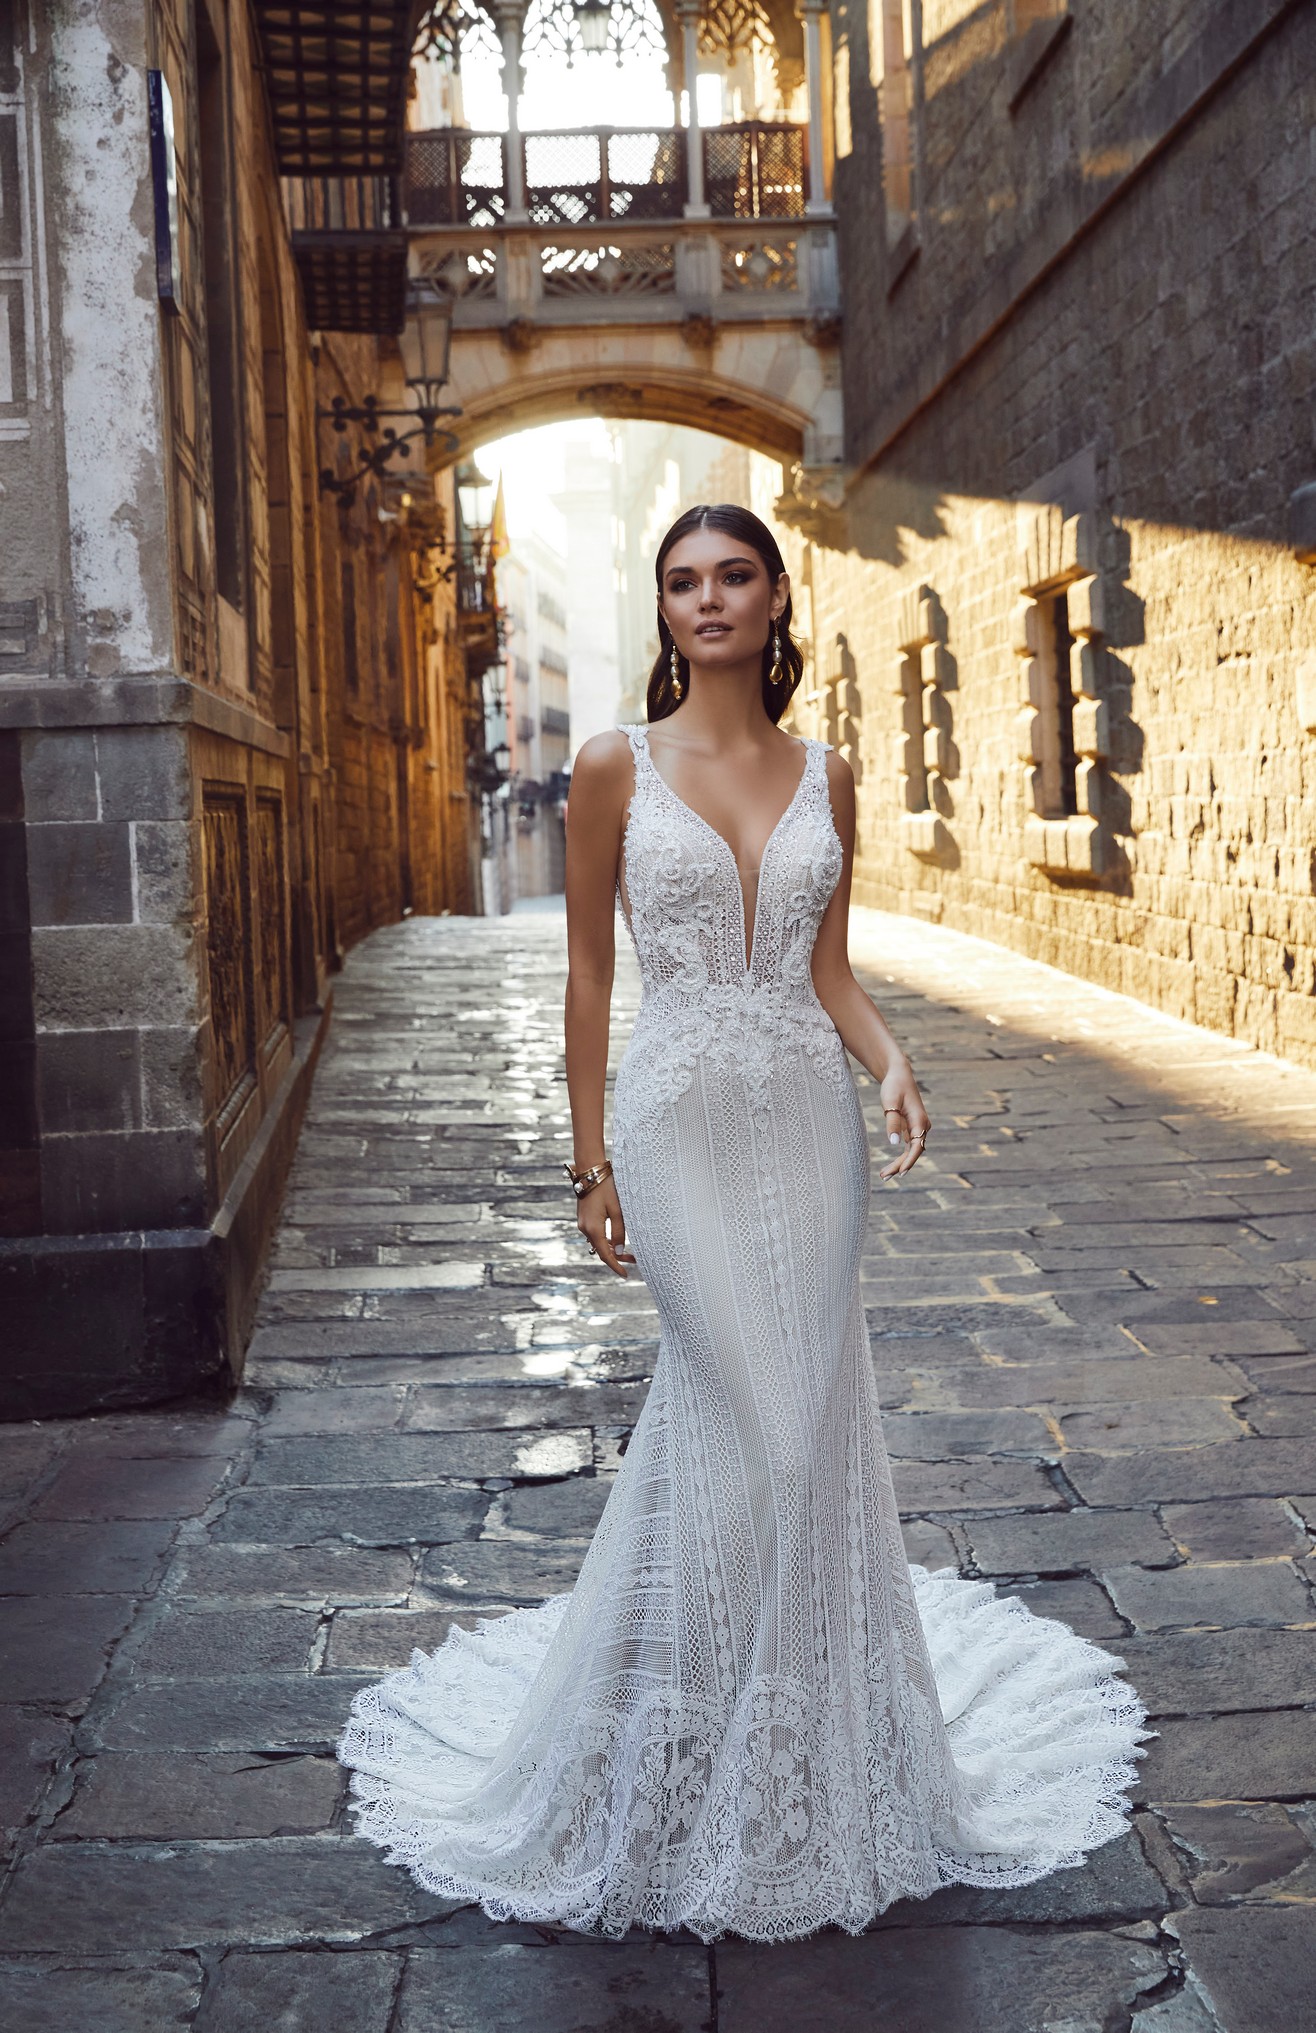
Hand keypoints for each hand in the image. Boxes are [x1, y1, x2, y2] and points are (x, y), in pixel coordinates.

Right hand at [578, 1176, 636, 1277]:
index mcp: (593, 1228)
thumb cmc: (606, 1187)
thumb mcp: (617, 1210)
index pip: (605, 1255)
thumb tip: (618, 1251)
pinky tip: (615, 1239)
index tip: (625, 1275)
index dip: (615, 1266)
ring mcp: (583, 1223)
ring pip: (598, 1243)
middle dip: (616, 1257)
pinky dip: (605, 1240)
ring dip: (611, 1248)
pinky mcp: (584, 1217)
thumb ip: (619, 1232)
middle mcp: (585, 1228)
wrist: (590, 1170)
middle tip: (634, 1259)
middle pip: (601, 1250)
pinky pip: (595, 1234)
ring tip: (628, 1250)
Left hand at [878, 1059, 930, 1181]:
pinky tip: (891, 1167)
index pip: (917, 1146)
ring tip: (884, 1175)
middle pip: (914, 1151)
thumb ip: (892, 1122)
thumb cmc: (894, 1086)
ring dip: (900, 1163)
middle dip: (901, 1165)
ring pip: (911, 1151)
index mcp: (919, 1120)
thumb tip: (894, 1143)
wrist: (899, 1074)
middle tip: (884, 1177)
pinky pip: (909, 1146)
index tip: (901, 1172)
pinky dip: (901, 1156)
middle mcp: (922, 1125)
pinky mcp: (912, 1127)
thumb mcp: (890, 1103)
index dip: (909, 1160)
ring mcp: (918, 1127)